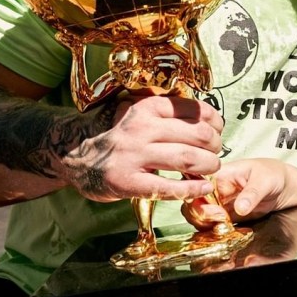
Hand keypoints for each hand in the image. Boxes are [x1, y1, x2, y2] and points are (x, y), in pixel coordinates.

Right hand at [61, 93, 223, 202]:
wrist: (77, 157)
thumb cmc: (121, 139)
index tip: (219, 129)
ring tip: (212, 168)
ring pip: (186, 158)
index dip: (215, 121)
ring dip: (208, 165)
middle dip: (215, 145)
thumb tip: (212, 122)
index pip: (193, 109)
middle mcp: (141, 128)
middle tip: (216, 152)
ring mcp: (133, 156)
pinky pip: (168, 187)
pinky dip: (192, 189)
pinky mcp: (128, 182)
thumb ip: (170, 117)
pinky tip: (203, 188)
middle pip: (196, 135)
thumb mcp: (141, 117)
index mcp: (147, 108)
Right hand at [182, 158, 294, 229]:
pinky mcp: (225, 218)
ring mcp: (219, 205)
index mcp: (220, 174)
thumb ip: (252, 193)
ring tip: (224, 226)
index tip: (216, 209)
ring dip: (206, 225)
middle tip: (221, 219)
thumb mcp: (266, 179)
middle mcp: (215, 190)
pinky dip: (214, 232)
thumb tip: (240, 208)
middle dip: (200, 214)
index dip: (199, 198)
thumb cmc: (275, 174)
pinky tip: (225, 232)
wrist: (288, 189)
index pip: (197, 184)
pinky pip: (211, 227)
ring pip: (199, 217)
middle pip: (193, 203)